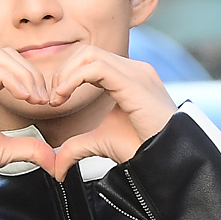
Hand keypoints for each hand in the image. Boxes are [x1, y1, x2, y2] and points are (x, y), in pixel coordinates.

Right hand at [0, 49, 56, 188]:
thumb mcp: (2, 151)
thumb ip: (27, 147)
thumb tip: (54, 157)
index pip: (8, 64)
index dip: (32, 77)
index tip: (45, 102)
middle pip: (6, 55)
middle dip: (32, 74)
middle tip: (44, 100)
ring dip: (25, 76)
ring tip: (36, 99)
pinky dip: (12, 80)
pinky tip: (24, 98)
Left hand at [50, 46, 177, 180]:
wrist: (166, 160)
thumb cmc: (143, 149)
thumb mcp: (100, 143)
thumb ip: (77, 147)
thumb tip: (58, 167)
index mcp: (128, 78)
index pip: (89, 59)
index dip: (66, 75)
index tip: (56, 100)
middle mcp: (134, 70)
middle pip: (87, 52)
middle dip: (63, 72)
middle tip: (54, 99)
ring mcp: (137, 73)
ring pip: (89, 54)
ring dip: (66, 74)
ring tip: (58, 98)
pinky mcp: (134, 83)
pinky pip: (96, 67)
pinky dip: (73, 79)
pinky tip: (64, 96)